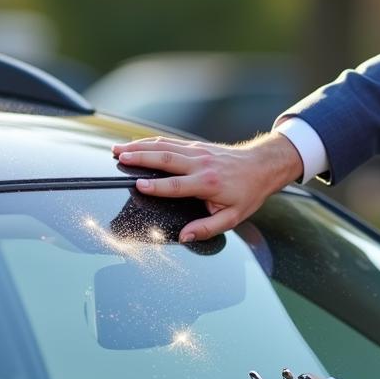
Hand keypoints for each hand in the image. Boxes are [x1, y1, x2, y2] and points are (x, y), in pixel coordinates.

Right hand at [111, 132, 303, 241]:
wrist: (262, 166)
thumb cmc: (247, 193)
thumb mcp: (233, 217)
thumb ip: (207, 228)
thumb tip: (184, 236)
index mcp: (208, 183)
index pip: (177, 185)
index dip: (157, 186)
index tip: (138, 185)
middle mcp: (201, 164)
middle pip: (166, 158)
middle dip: (140, 157)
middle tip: (119, 158)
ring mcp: (198, 151)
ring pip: (164, 146)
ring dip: (139, 146)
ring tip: (118, 149)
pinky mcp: (196, 145)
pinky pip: (169, 142)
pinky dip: (150, 142)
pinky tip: (135, 144)